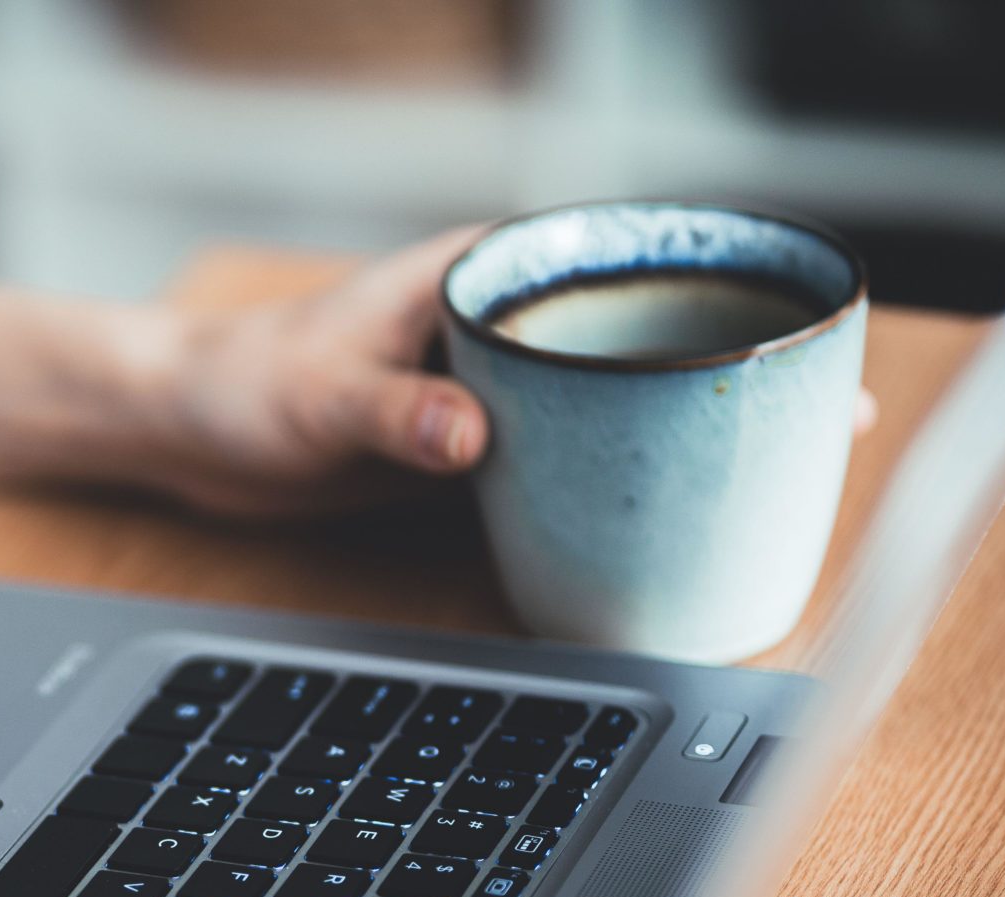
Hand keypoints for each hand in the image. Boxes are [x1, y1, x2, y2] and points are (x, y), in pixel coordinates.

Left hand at [135, 228, 882, 519]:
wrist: (186, 429)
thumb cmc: (242, 385)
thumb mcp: (319, 399)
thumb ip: (394, 414)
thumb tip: (472, 437)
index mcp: (482, 275)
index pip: (621, 265)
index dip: (715, 296)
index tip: (789, 334)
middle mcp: (502, 323)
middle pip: (637, 340)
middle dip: (723, 376)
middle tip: (818, 420)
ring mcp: (494, 386)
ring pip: (608, 407)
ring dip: (673, 440)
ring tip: (766, 477)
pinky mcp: (473, 447)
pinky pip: (560, 462)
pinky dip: (607, 488)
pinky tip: (657, 523)